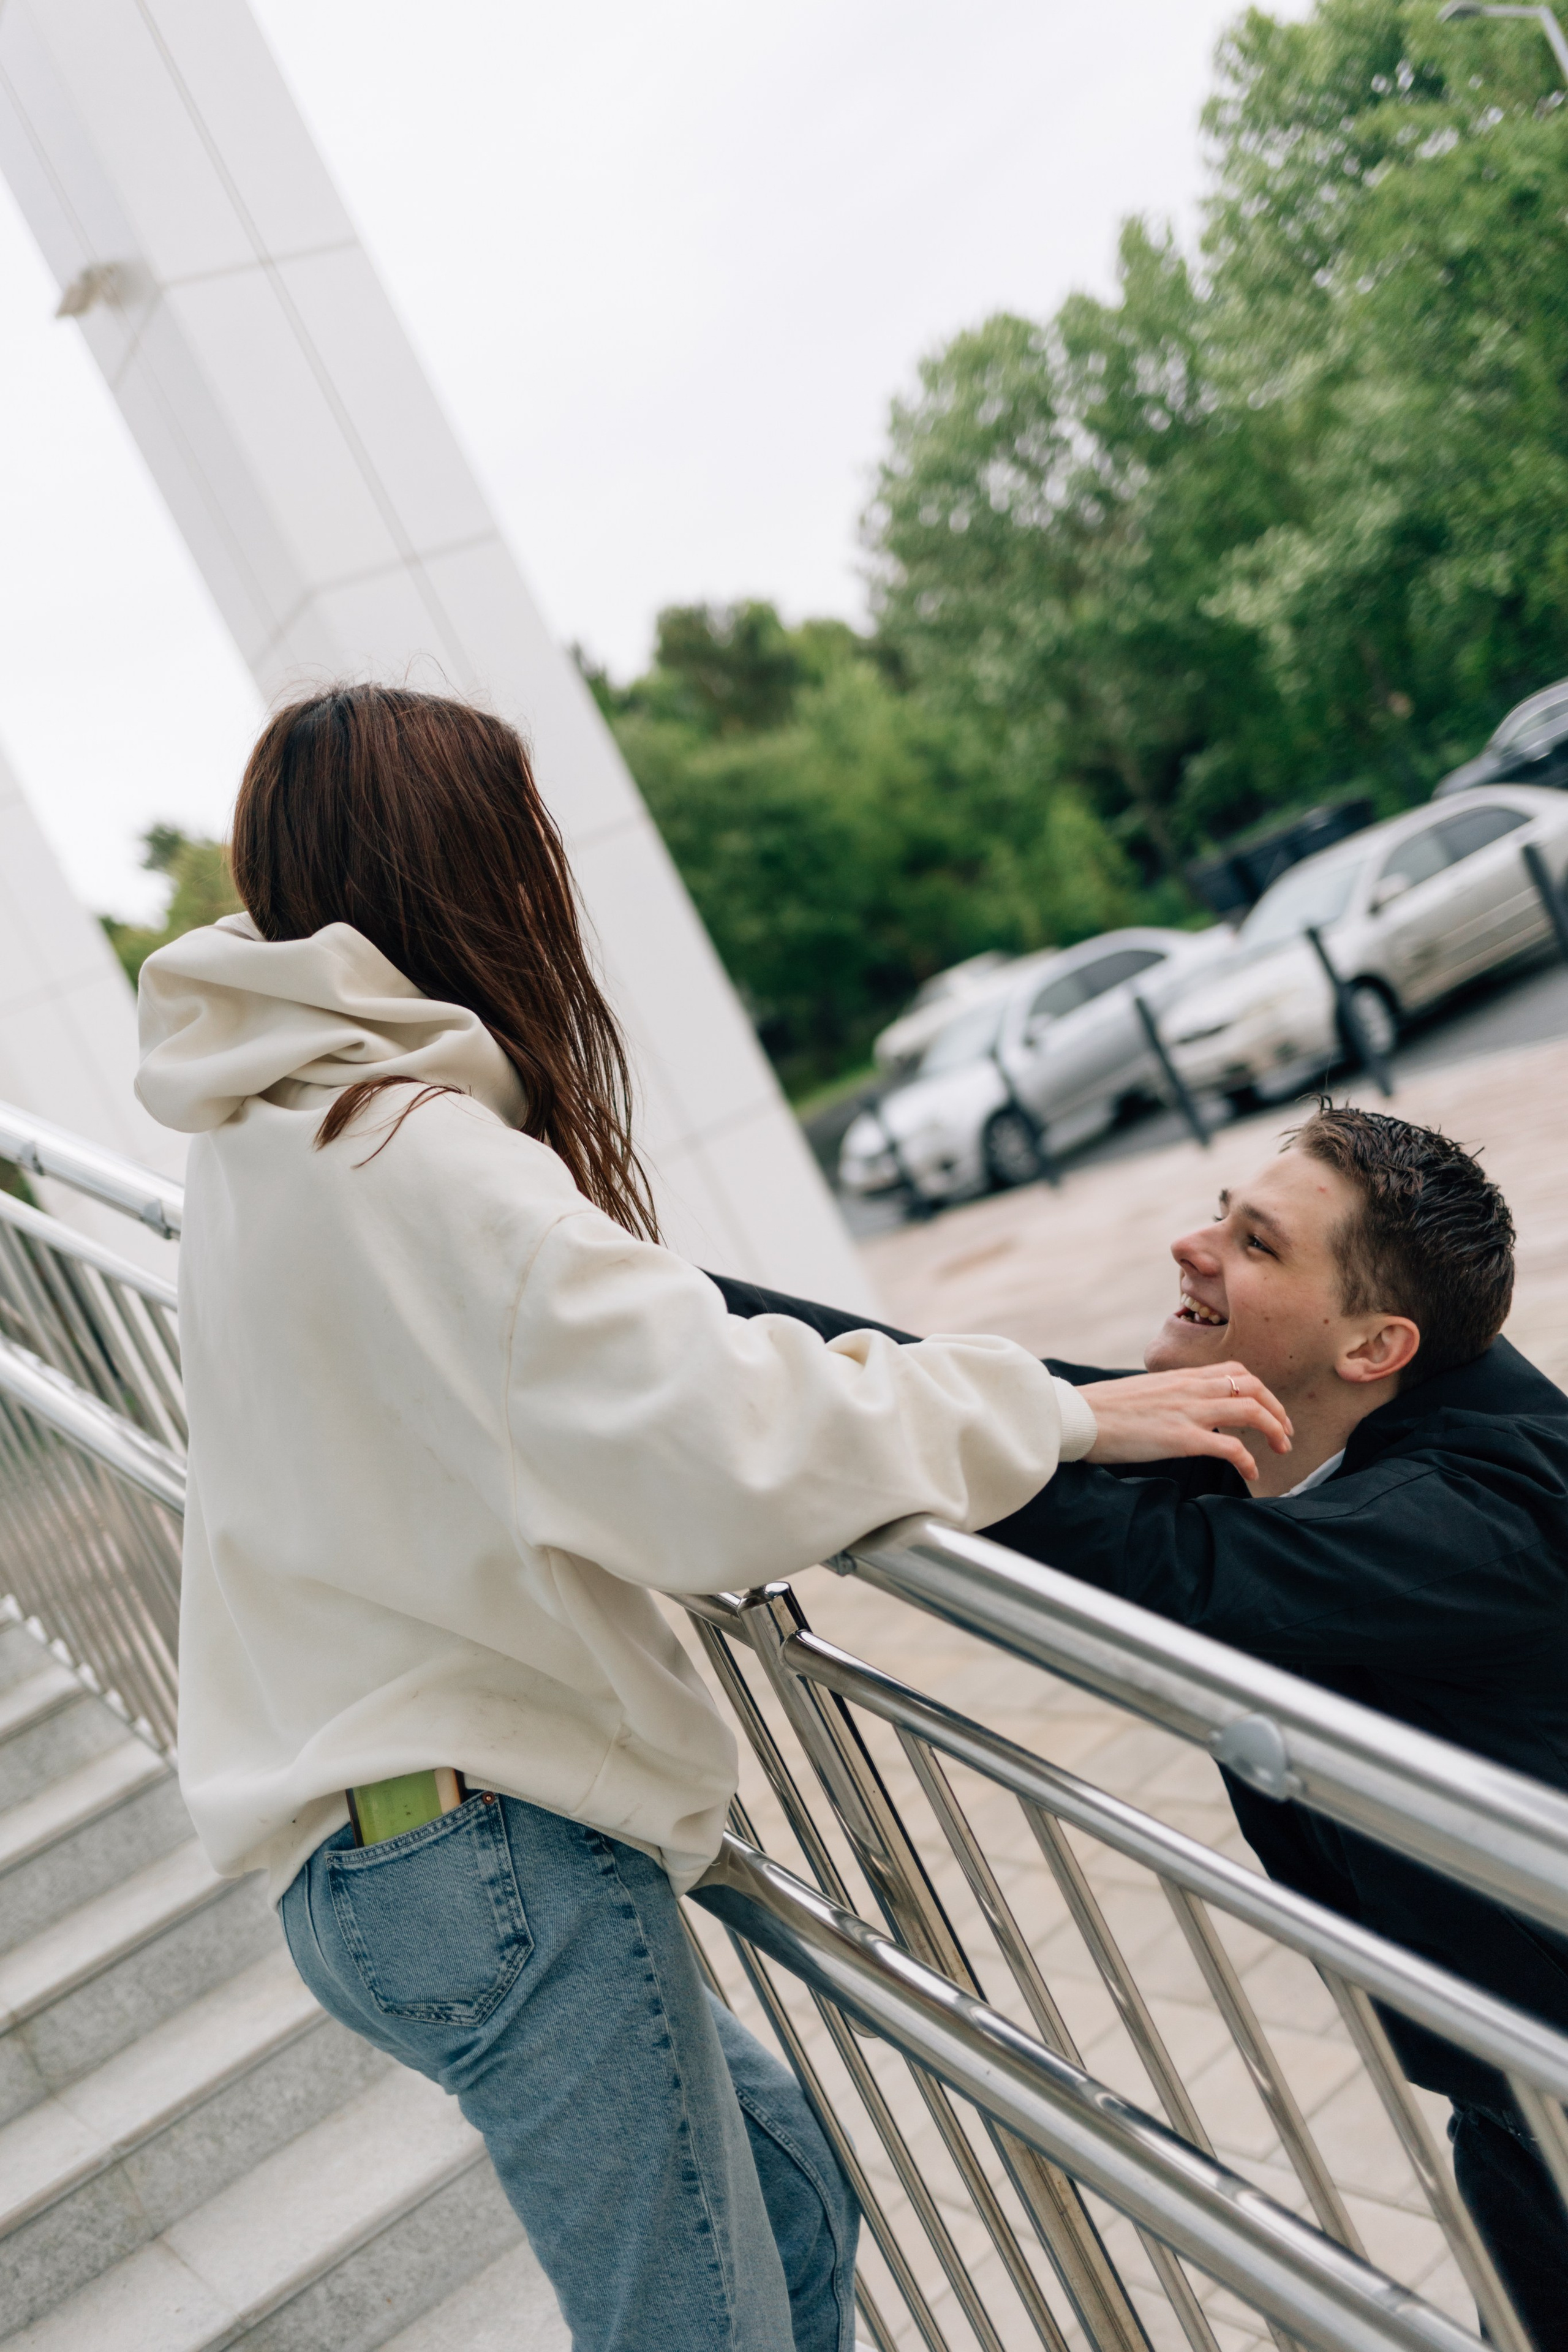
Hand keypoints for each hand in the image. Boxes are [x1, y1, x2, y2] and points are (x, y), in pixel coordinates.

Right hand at [1078, 1363, 1291, 1482]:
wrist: (1078, 1416)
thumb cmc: (1103, 1410)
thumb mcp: (1144, 1393)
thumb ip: (1169, 1397)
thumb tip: (1180, 1411)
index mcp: (1181, 1376)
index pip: (1236, 1372)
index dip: (1261, 1391)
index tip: (1270, 1411)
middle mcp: (1190, 1388)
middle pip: (1253, 1388)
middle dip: (1278, 1410)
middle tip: (1286, 1432)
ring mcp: (1188, 1411)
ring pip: (1251, 1411)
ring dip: (1274, 1430)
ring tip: (1281, 1449)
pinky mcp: (1181, 1437)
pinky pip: (1231, 1447)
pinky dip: (1249, 1459)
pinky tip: (1252, 1471)